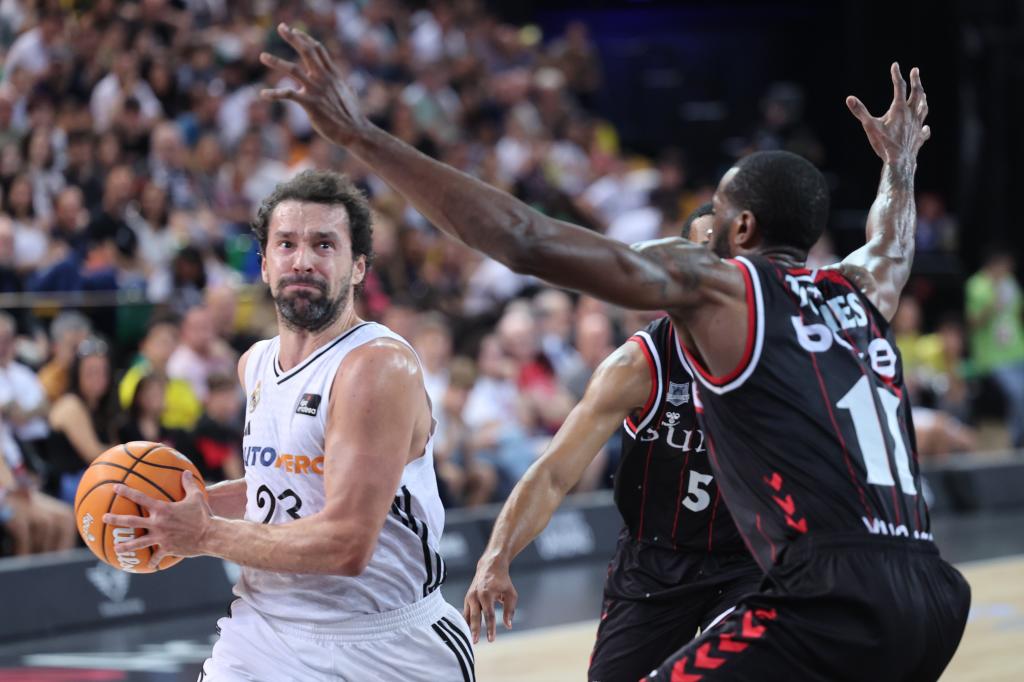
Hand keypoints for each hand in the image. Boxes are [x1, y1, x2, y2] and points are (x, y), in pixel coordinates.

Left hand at [103, 470, 211, 569]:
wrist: (210, 535)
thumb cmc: (203, 514)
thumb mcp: (197, 496)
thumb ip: (189, 484)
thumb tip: (185, 472)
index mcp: (163, 509)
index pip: (141, 498)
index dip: (127, 492)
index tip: (115, 488)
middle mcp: (158, 523)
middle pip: (131, 521)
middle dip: (115, 519)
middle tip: (103, 518)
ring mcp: (161, 538)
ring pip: (138, 542)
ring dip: (125, 546)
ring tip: (116, 549)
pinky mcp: (167, 549)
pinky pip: (157, 556)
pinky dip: (152, 561)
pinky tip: (148, 565)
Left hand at [259, 23, 371, 146]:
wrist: (354, 132)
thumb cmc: (352, 116)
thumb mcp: (351, 96)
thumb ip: (347, 87)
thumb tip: (350, 86)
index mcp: (332, 75)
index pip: (318, 50)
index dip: (306, 38)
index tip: (295, 31)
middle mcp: (324, 78)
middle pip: (307, 51)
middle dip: (293, 37)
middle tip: (281, 27)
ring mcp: (316, 90)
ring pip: (293, 69)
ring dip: (276, 62)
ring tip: (263, 56)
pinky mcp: (310, 104)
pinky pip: (288, 95)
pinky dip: (274, 94)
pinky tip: (263, 94)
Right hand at [463, 554, 517, 642]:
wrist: (490, 566)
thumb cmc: (502, 581)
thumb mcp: (510, 594)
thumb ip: (509, 610)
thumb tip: (508, 625)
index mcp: (487, 593)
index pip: (489, 614)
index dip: (490, 628)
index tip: (491, 640)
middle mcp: (476, 595)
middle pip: (475, 616)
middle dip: (475, 630)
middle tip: (475, 642)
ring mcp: (469, 596)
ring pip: (468, 615)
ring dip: (469, 627)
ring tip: (469, 640)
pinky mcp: (467, 598)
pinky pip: (465, 612)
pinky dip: (466, 621)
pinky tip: (467, 631)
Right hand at [847, 63, 929, 164]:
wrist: (899, 161)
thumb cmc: (884, 143)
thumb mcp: (869, 126)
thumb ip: (860, 111)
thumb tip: (849, 99)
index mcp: (899, 109)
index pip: (899, 87)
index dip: (896, 75)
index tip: (895, 65)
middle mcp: (912, 114)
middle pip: (917, 93)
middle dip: (916, 81)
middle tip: (915, 71)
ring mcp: (917, 125)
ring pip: (923, 108)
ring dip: (923, 99)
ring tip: (923, 94)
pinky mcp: (919, 137)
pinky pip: (924, 130)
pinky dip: (925, 127)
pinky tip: (925, 127)